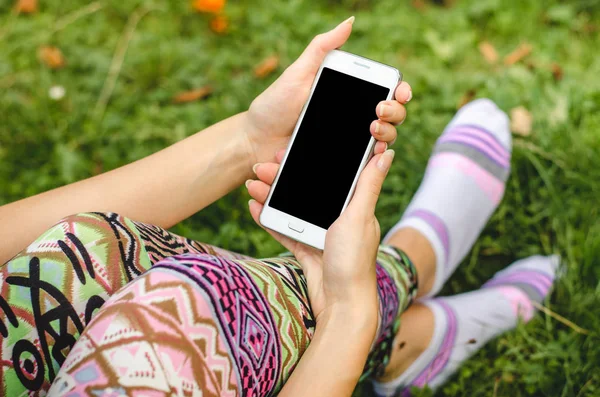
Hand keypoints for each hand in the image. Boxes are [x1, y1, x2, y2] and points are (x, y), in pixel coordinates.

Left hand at [244, 16, 411, 164]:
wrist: (255, 140)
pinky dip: (373, 159)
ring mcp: (348, 141)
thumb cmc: (274, 105)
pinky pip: (363, 163)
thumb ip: (322, 48)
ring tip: (373, 129)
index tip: (399, 92)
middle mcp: (353, 117)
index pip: (385, 92)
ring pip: (383, 140)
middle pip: (392, 116)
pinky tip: (372, 152)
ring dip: (388, 134)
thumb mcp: (298, 73)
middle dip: (395, 112)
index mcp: (348, 94)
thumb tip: (349, 22)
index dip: (400, 92)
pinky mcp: (340, 162)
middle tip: (380, 110)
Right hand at [246, 148, 395, 338]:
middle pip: (308, 189)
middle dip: (285, 176)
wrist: (341, 307)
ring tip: (252, 183)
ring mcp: (321, 234)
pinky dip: (270, 219)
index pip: (333, 175)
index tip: (292, 148)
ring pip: (293, 207)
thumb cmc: (354, 262)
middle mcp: (339, 218)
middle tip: (263, 165)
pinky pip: (285, 229)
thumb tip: (387, 151)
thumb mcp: (359, 217)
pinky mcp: (307, 250)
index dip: (314, 159)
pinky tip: (255, 206)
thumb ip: (368, 185)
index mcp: (355, 206)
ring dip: (272, 195)